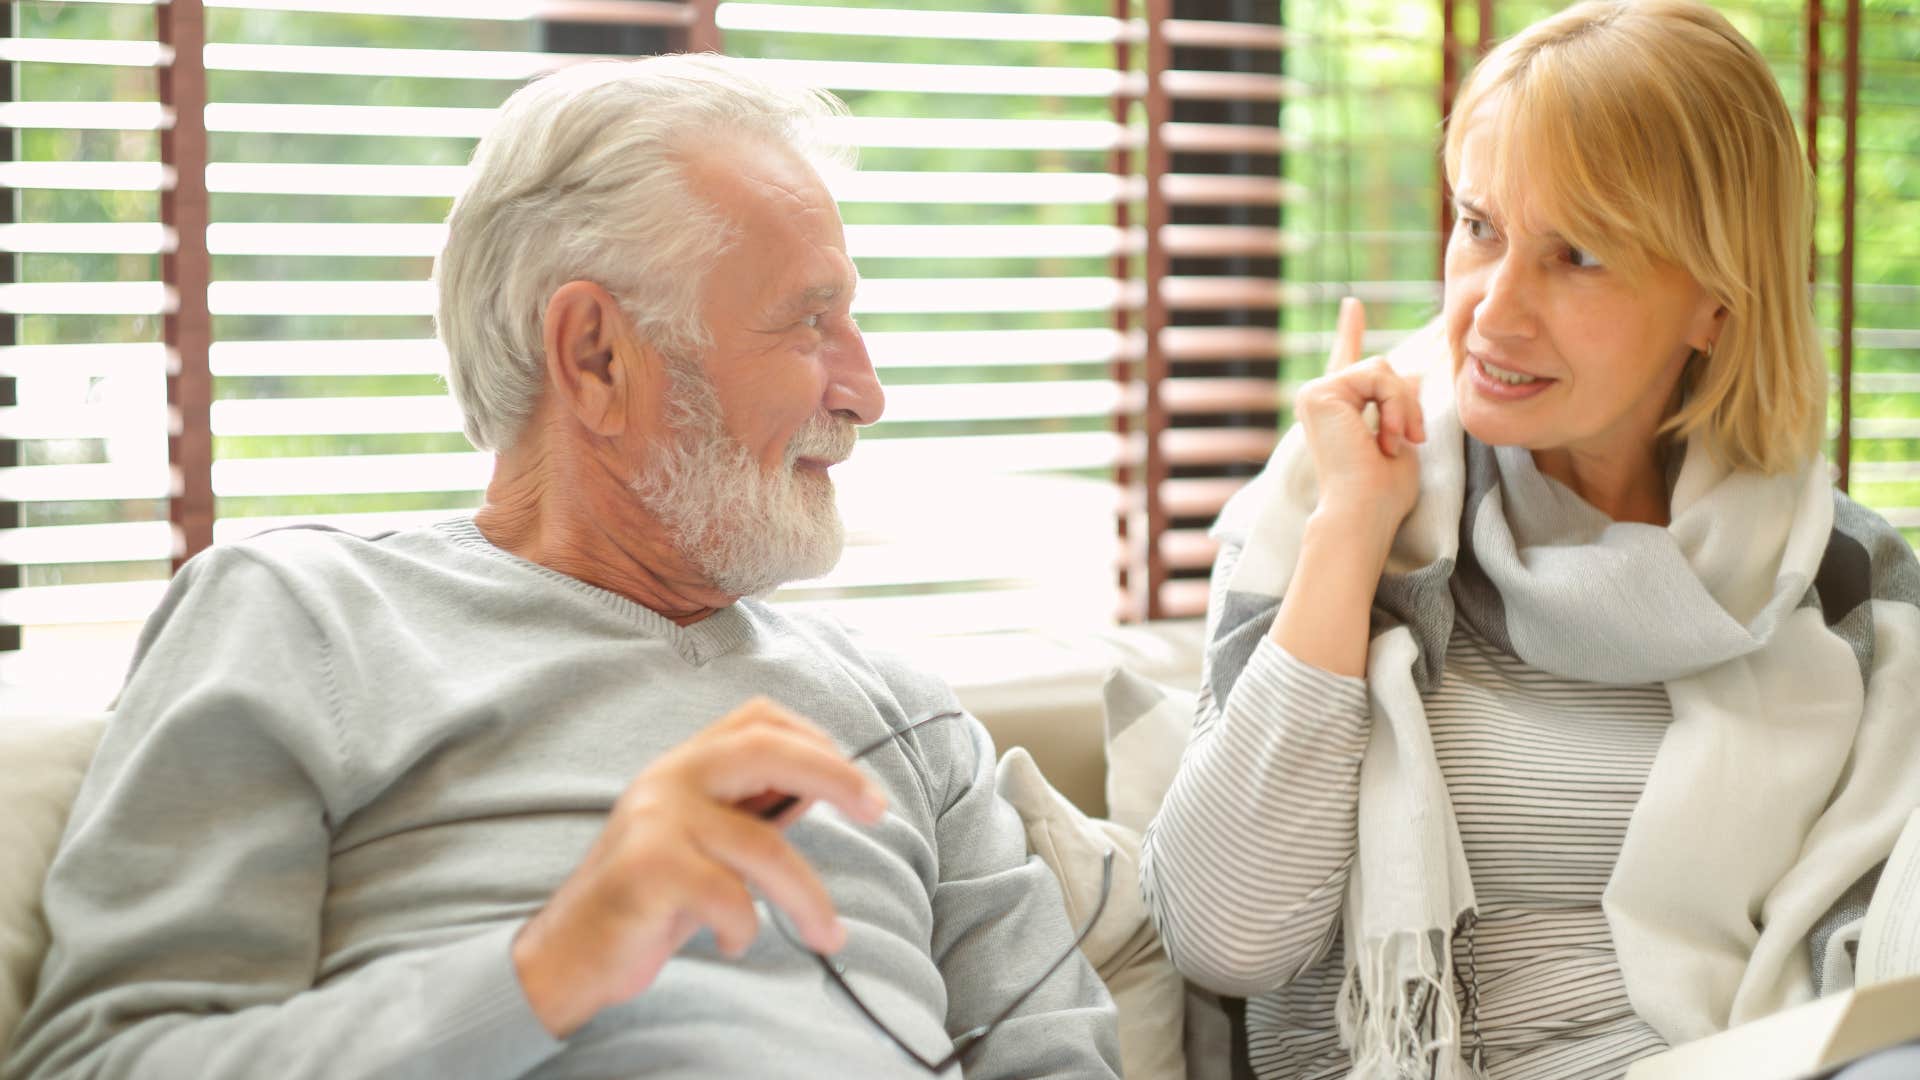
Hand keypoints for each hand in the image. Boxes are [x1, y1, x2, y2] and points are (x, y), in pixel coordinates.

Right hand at [511, 697, 886, 1037]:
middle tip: (878, 810)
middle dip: (835, 776)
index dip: (816, 740)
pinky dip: (745, 928)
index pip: (759, 719)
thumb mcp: (707, 843)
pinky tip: (732, 942)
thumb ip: (755, 811)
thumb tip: (830, 786)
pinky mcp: (646, 870)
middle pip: (767, 750)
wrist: (570, 952)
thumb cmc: (652, 898)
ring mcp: (655, 820)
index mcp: (686, 765)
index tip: (858, 784)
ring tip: (828, 934)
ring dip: (808, 899)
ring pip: (762, 847)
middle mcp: (669, 778)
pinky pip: (729, 897)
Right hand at [1293, 297, 1424, 536]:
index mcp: (1338, 412)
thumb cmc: (1383, 493)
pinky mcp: (1319, 392)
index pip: (1346, 363)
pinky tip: (1384, 435)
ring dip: (1402, 405)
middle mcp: (1321, 400)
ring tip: (1395, 441)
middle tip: (1411, 440)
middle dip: (1407, 402)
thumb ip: (1402, 405)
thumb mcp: (1402, 438)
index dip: (1349, 332)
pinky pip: (1377, 375)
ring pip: (1382, 369)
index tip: (1351, 304)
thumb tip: (1416, 374)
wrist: (1363, 511)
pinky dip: (1394, 404)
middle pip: (1382, 369)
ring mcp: (1315, 394)